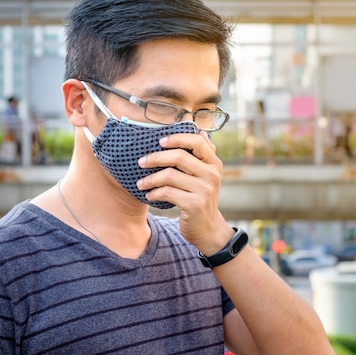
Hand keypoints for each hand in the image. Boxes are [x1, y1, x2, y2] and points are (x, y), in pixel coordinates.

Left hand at [136, 131, 232, 252]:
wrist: (208, 229)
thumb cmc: (200, 197)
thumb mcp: (205, 175)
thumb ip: (200, 152)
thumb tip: (193, 125)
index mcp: (214, 163)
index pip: (197, 141)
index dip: (177, 138)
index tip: (160, 141)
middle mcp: (212, 175)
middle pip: (179, 157)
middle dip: (156, 158)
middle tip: (141, 162)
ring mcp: (204, 190)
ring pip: (169, 176)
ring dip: (150, 179)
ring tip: (140, 183)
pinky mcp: (194, 205)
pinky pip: (167, 193)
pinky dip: (154, 193)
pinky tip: (149, 195)